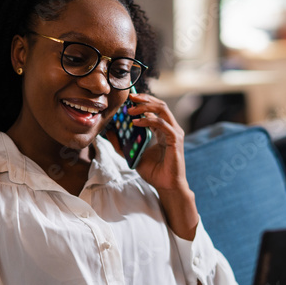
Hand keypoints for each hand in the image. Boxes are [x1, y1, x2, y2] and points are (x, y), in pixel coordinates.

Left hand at [123, 92, 199, 239]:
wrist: (166, 186)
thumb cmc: (154, 172)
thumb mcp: (133, 155)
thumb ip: (121, 144)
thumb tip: (109, 132)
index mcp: (162, 130)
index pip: (154, 109)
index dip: (142, 102)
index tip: (128, 98)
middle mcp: (170, 129)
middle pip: (159, 105)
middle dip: (143, 99)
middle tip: (129, 98)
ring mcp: (175, 133)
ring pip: (162, 110)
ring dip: (144, 107)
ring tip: (129, 111)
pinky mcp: (176, 140)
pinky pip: (162, 124)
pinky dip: (149, 120)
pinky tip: (136, 123)